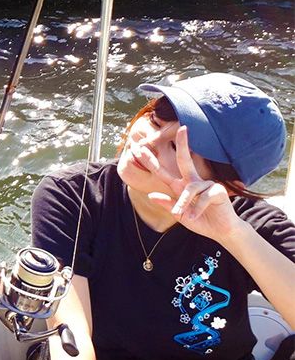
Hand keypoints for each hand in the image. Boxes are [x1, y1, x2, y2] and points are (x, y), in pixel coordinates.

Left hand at [133, 126, 242, 240]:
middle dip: (183, 144)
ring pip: (189, 189)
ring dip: (183, 203)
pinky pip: (203, 198)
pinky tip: (194, 217)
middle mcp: (193, 182)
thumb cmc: (200, 221)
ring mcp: (207, 184)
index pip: (163, 172)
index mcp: (180, 186)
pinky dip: (196, 209)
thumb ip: (167, 204)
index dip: (151, 161)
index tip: (138, 149)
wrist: (221, 231)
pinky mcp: (218, 191)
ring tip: (180, 214)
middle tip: (182, 128)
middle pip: (185, 160)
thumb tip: (150, 195)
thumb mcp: (180, 215)